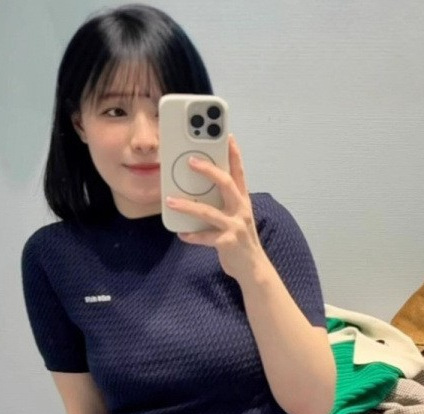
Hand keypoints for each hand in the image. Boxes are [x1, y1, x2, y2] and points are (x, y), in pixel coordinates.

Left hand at [165, 135, 265, 281]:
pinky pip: (205, 237)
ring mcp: (235, 226)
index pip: (239, 172)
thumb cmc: (240, 239)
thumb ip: (222, 204)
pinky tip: (181, 234)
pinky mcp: (227, 242)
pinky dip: (192, 236)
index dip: (234, 154)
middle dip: (208, 170)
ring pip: (209, 212)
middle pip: (226, 184)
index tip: (227, 136)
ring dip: (188, 206)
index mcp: (243, 201)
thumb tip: (198, 192)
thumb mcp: (236, 217)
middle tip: (191, 160)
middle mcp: (241, 209)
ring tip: (170, 201)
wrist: (253, 268)